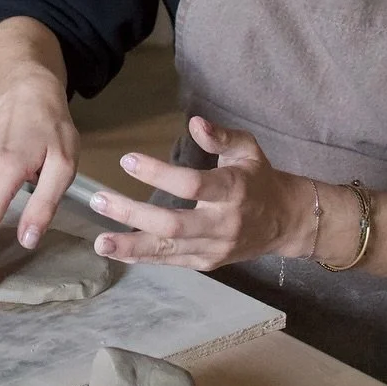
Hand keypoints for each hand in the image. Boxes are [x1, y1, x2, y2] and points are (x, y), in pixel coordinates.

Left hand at [88, 116, 311, 269]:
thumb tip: (195, 122)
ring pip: (169, 249)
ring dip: (131, 246)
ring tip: (100, 243)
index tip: (127, 160)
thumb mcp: (247, 149)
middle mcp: (223, 223)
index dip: (158, 173)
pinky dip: (144, 258)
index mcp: (233, 190)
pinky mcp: (207, 263)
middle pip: (173, 224)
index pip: (192, 184)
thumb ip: (221, 136)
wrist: (286, 222)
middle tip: (99, 201)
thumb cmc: (259, 178)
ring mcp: (215, 247)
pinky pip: (172, 262)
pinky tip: (117, 253)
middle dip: (133, 215)